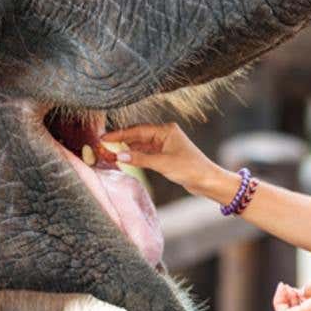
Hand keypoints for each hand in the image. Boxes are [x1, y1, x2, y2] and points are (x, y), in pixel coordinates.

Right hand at [101, 123, 219, 195]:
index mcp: (166, 130)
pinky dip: (135, 156)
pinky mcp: (165, 155)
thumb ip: (140, 159)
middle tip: (103, 145)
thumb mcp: (162, 163)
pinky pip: (146, 153)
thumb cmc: (190, 168)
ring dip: (127, 149)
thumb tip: (119, 156)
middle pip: (138, 135)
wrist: (207, 180)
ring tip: (109, 153)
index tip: (104, 138)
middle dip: (121, 141)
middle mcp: (165, 134)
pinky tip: (124, 159)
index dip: (120, 134)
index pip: (138, 130)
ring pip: (141, 145)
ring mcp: (165, 145)